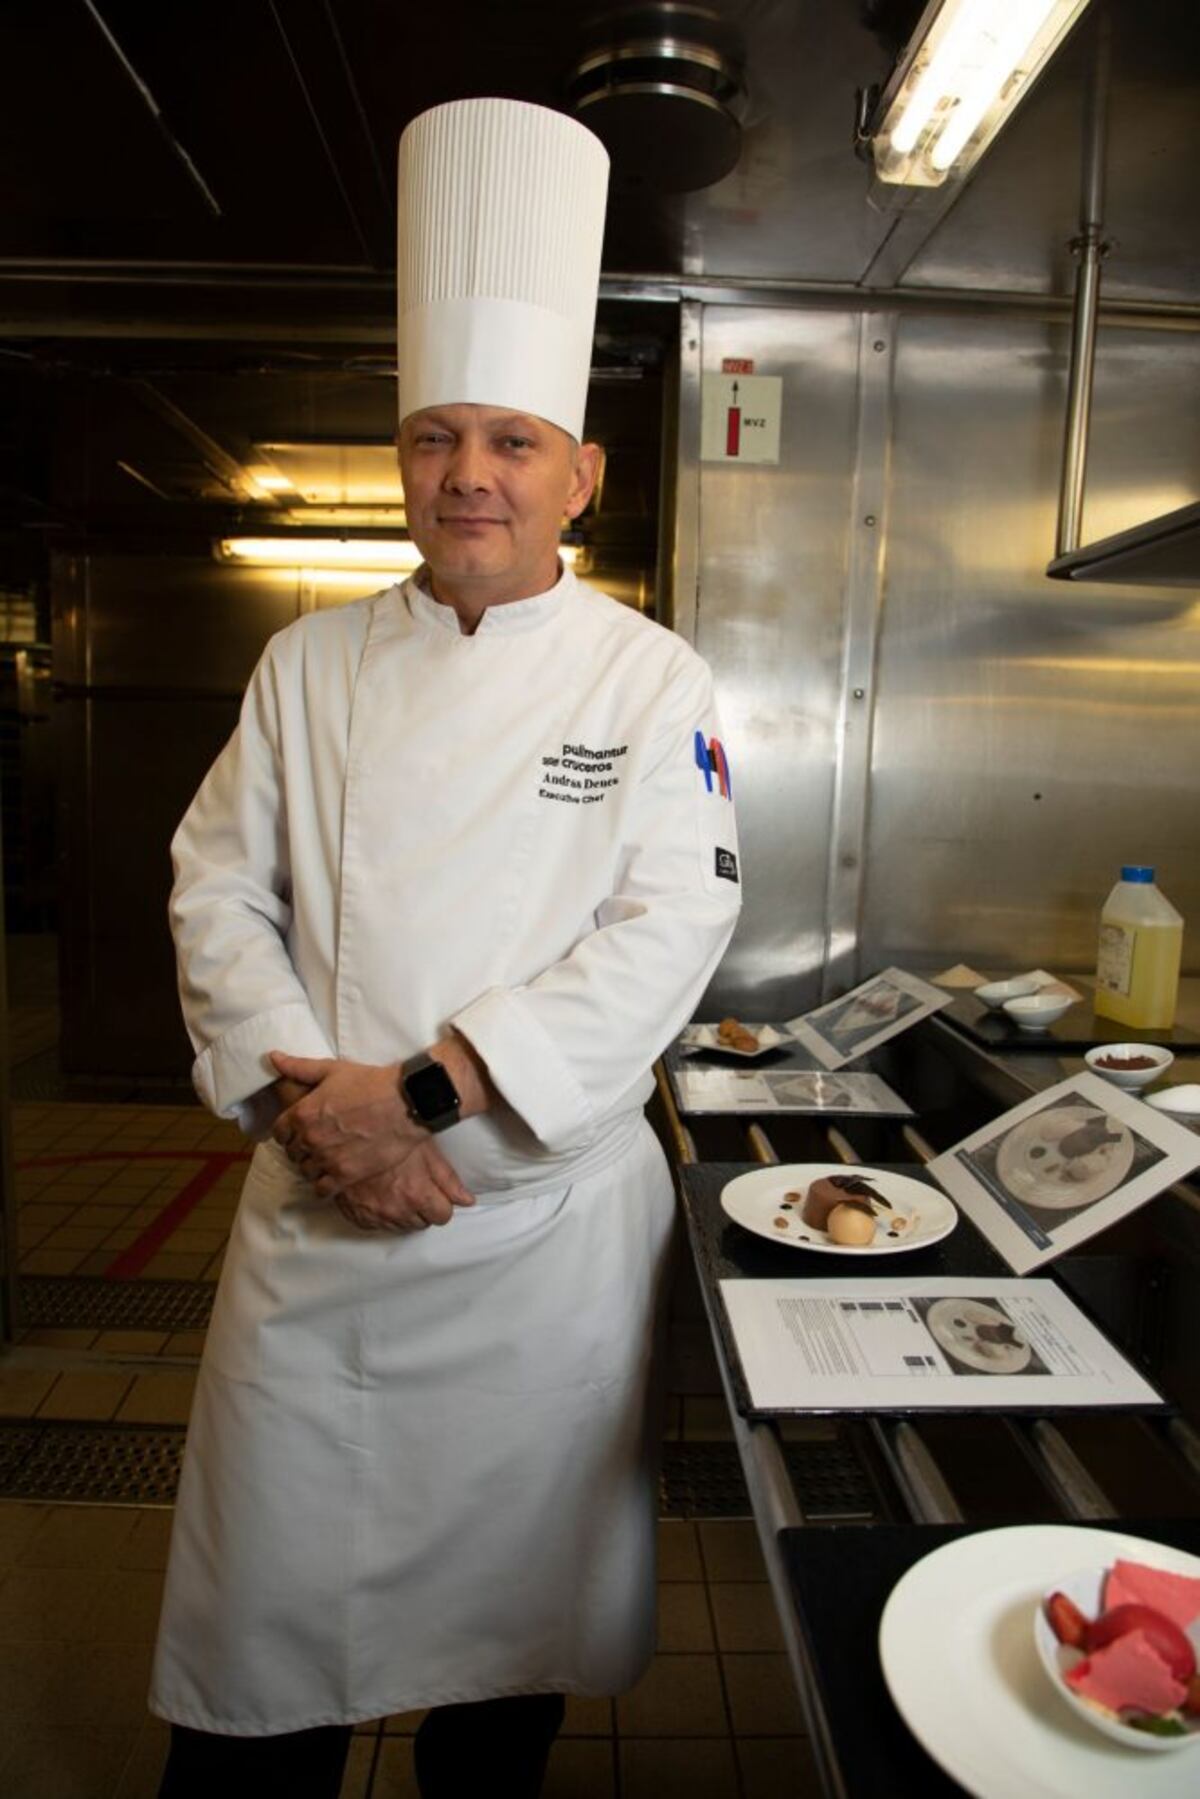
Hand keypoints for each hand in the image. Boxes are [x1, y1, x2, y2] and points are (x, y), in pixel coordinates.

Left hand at [270, 1052, 423, 1188]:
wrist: (405, 1102)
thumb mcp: (332, 1070)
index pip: (279, 1132)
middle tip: (317, 1144)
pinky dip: (324, 1185)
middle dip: (301, 1148)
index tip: (299, 1131)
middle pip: (292, 1153)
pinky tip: (334, 1176)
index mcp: (302, 1113)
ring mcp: (327, 1159)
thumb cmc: (370, 1083)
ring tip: (326, 1159)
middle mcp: (310, 1139)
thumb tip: (273, 1058)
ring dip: (313, 1166)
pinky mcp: (346, 1174)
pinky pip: (322, 1189)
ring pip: (306, 1171)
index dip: (288, 1132)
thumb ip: (299, 1067)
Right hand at [335, 1142, 475, 1233]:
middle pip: (423, 1223)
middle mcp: (397, 1210)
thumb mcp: (425, 1150)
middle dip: (423, 1208)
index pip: (443, 1216)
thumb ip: (448, 1179)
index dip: (441, 1203)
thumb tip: (468, 1200)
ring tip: (397, 1188)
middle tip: (414, 1185)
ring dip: (403, 1212)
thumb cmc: (388, 1137)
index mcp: (416, 1194)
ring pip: (401, 1226)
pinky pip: (378, 1225)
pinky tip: (380, 1195)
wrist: (346, 1136)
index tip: (435, 1193)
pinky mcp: (358, 1217)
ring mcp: (376, 1216)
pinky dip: (382, 1214)